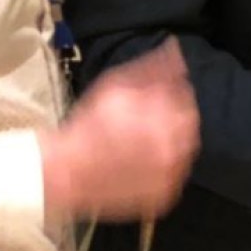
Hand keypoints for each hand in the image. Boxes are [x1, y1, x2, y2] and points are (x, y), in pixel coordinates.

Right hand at [39, 39, 199, 220]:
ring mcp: (172, 178)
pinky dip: (160, 171)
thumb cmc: (88, 126)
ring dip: (167, 146)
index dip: (169, 99)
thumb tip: (175, 50)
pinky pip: (171, 180)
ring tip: (137, 145)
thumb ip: (152, 68)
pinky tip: (137, 165)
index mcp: (170, 121)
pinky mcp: (162, 199)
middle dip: (169, 122)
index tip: (151, 102)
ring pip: (181, 155)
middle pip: (187, 129)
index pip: (186, 102)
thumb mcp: (117, 86)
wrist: (64, 172)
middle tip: (142, 124)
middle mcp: (177, 151)